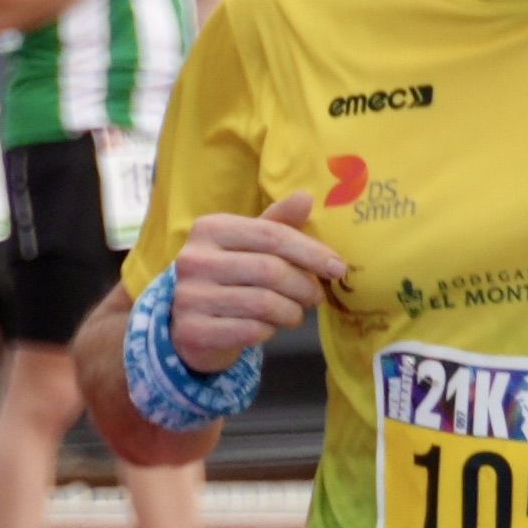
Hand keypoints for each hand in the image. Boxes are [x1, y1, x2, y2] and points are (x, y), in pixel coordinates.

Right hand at [168, 202, 333, 369]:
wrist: (189, 322)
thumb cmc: (229, 276)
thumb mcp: (249, 245)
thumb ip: (277, 223)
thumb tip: (305, 197)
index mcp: (211, 228)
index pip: (271, 235)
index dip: (311, 252)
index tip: (338, 268)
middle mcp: (195, 259)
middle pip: (270, 270)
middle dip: (304, 286)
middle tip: (317, 297)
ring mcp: (190, 296)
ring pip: (263, 304)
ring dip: (291, 312)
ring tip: (296, 313)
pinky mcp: (193, 331)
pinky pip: (250, 331)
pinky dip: (270, 330)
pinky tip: (269, 327)